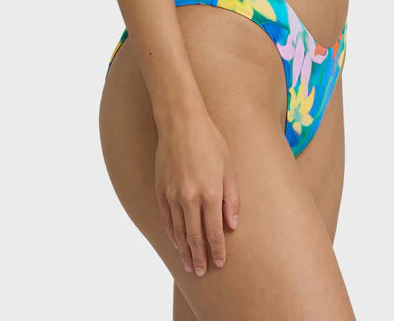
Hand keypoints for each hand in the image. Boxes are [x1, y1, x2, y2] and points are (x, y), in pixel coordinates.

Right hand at [155, 110, 239, 276]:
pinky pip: (166, 218)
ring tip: (189, 264)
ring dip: (184, 250)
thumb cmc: (209, 140)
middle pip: (194, 236)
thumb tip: (232, 224)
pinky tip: (176, 242)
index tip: (220, 263)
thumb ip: (231, 197)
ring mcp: (172, 194)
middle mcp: (190, 198)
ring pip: (178, 230)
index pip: (214, 231)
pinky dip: (171, 233)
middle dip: (200, 256)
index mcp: (210, 192)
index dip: (217, 249)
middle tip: (202, 272)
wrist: (180, 121)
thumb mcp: (228, 166)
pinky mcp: (161, 189)